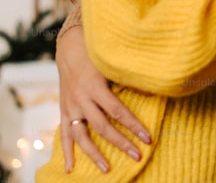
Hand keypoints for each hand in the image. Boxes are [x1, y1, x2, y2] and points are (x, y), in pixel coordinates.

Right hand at [57, 25, 151, 172]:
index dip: (133, 125)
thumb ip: (127, 75)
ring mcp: (70, 107)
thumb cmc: (96, 52)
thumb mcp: (111, 62)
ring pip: (82, 136)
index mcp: (95, 86)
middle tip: (137, 156)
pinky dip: (66, 152)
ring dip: (94, 154)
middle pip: (103, 127)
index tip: (148, 138)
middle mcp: (81, 99)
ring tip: (107, 169)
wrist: (68, 46)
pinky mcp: (63, 110)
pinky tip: (69, 168)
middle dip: (121, 143)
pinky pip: (64, 135)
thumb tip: (152, 85)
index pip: (118, 111)